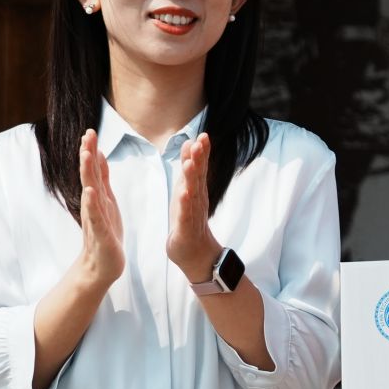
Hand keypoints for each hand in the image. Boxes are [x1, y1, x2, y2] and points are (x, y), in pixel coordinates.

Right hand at [75, 129, 124, 290]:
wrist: (101, 266)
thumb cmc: (106, 233)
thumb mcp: (106, 202)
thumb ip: (101, 179)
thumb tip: (97, 155)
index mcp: (99, 197)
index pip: (94, 170)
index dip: (92, 151)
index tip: (90, 130)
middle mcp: (94, 204)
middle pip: (89, 176)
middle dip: (88, 155)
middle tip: (87, 135)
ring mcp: (96, 218)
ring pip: (91, 191)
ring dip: (88, 173)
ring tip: (87, 155)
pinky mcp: (101, 234)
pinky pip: (95, 216)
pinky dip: (92, 203)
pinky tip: (89, 191)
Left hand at [167, 132, 223, 282]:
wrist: (196, 254)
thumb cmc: (189, 221)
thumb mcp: (187, 190)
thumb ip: (190, 168)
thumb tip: (190, 143)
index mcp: (197, 190)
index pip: (200, 168)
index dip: (202, 152)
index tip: (203, 135)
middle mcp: (198, 200)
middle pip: (199, 177)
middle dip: (200, 159)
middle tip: (202, 141)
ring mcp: (193, 214)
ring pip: (193, 193)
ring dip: (192, 178)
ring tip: (191, 163)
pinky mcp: (186, 229)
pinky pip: (186, 215)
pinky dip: (185, 204)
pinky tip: (184, 194)